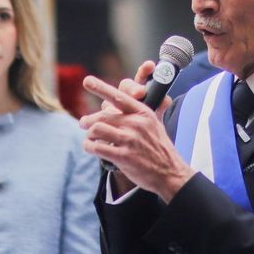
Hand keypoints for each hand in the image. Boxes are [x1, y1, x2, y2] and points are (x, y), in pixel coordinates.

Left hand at [80, 62, 195, 201]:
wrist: (170, 173)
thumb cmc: (159, 148)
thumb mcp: (153, 124)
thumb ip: (134, 113)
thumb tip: (110, 105)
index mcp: (143, 113)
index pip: (118, 96)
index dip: (101, 88)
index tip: (87, 81)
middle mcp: (136, 124)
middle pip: (102, 115)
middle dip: (88, 120)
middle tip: (83, 123)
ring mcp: (130, 140)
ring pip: (96, 129)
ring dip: (89, 134)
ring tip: (89, 138)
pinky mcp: (123, 156)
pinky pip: (96, 147)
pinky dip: (89, 147)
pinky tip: (91, 148)